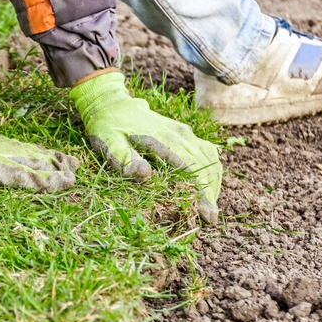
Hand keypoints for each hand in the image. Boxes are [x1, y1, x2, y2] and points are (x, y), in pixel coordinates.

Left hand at [71, 72, 222, 221]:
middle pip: (204, 166)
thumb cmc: (108, 127)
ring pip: (209, 159)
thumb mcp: (108, 142)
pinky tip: (209, 186)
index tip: (207, 215)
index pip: (189, 170)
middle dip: (210, 193)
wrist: (112, 103)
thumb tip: (145, 175)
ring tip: (210, 206)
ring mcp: (184, 132)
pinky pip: (207, 151)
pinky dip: (212, 169)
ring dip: (213, 182)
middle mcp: (179, 134)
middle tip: (210, 218)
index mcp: (161, 140)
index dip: (200, 193)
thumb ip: (124, 158)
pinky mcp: (185, 132)